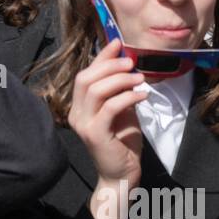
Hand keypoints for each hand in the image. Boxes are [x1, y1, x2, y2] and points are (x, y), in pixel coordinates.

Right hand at [69, 38, 145, 218]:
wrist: (121, 175)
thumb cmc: (122, 144)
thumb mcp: (121, 111)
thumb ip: (119, 91)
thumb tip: (126, 64)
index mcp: (79, 106)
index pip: (86, 74)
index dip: (101, 56)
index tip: (118, 43)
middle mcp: (76, 113)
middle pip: (86, 78)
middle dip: (110, 65)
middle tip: (131, 63)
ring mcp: (83, 124)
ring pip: (96, 90)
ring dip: (120, 80)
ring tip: (139, 79)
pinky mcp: (95, 135)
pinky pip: (110, 107)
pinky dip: (128, 97)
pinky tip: (142, 95)